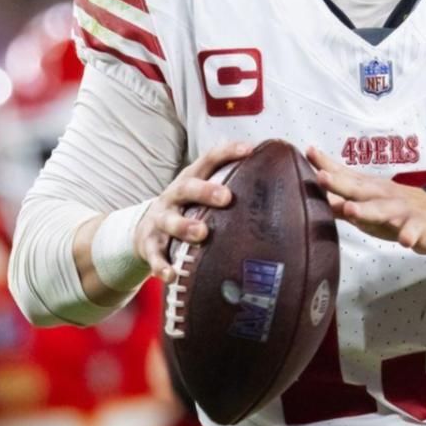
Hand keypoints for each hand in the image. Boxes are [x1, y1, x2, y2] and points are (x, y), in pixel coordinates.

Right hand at [138, 140, 253, 281]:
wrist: (144, 229)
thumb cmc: (187, 209)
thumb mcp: (202, 194)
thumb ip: (231, 187)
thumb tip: (282, 183)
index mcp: (190, 180)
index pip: (208, 160)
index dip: (227, 152)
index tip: (249, 150)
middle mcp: (173, 197)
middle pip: (186, 188)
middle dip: (205, 191)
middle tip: (226, 197)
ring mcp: (160, 220)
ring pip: (170, 221)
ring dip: (184, 226)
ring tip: (200, 233)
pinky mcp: (149, 244)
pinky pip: (155, 255)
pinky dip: (162, 265)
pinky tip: (171, 274)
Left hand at [308, 146, 425, 253]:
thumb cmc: (393, 210)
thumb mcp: (365, 204)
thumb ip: (338, 202)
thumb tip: (308, 201)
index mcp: (367, 188)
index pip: (344, 174)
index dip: (327, 164)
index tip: (309, 152)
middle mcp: (381, 194)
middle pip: (358, 189)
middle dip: (340, 183)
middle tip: (322, 177)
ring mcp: (400, 209)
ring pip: (382, 209)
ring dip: (367, 210)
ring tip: (351, 210)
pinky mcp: (417, 225)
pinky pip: (413, 230)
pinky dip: (409, 234)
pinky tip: (404, 240)